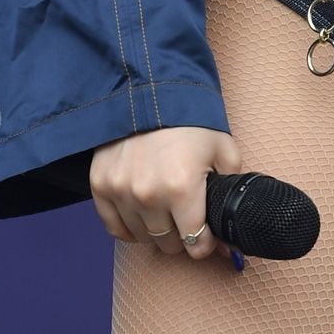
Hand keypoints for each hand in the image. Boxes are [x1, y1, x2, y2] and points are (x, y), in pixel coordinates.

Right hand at [89, 125, 243, 260]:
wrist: (152, 90)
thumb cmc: (191, 121)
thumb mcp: (224, 151)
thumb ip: (231, 191)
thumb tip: (233, 231)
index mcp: (182, 188)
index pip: (195, 243)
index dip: (206, 243)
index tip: (207, 235)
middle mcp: (148, 195)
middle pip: (169, 243)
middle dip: (183, 235)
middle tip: (187, 218)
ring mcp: (120, 191)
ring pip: (142, 238)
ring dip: (156, 231)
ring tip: (165, 211)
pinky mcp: (100, 185)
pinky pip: (114, 227)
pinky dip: (129, 228)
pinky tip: (141, 216)